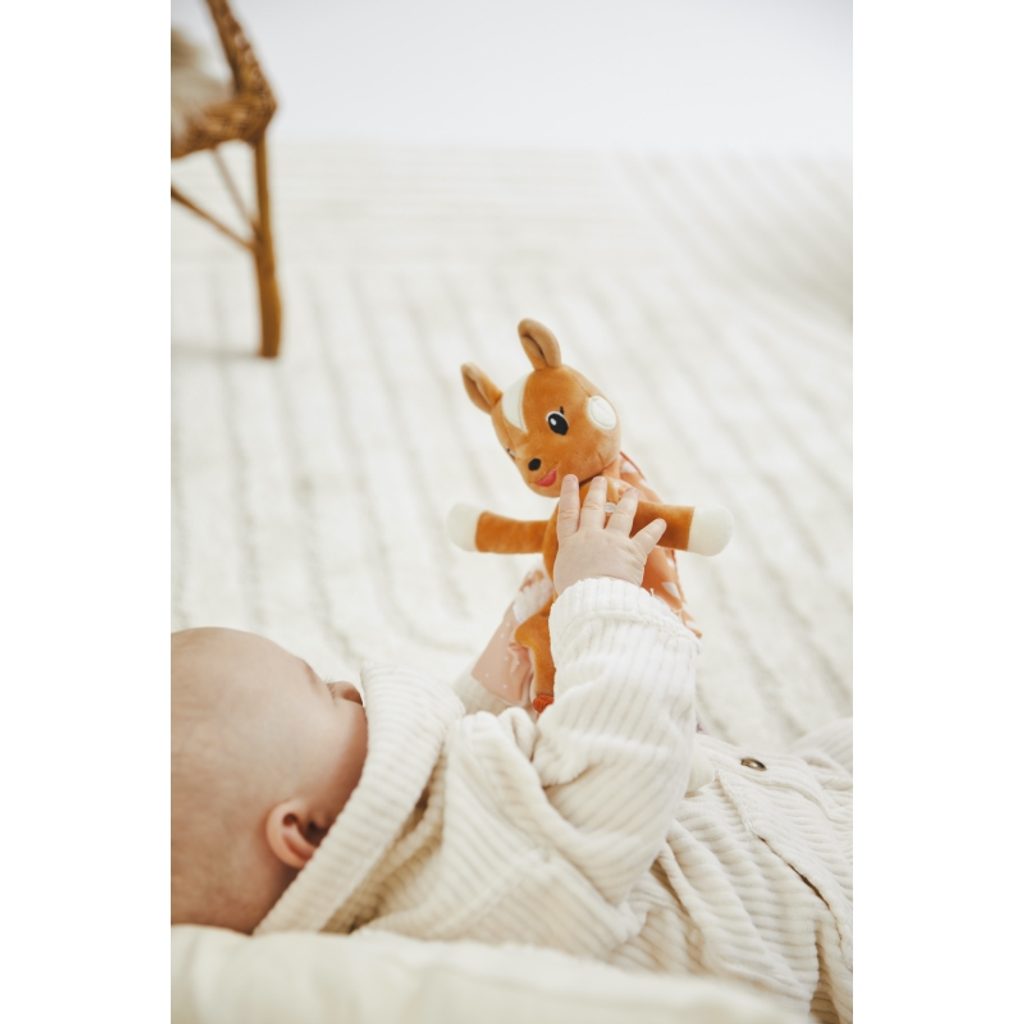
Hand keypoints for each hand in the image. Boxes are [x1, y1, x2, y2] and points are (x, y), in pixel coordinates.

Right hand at [553, 475, 666, 592]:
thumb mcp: (564, 580)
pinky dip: (655, 529)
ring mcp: (612, 541)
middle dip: (597, 492)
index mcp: (570, 544)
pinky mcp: (632, 551)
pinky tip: (662, 522)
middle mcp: (591, 537)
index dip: (569, 495)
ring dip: (627, 502)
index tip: (571, 479)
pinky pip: (646, 537)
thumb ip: (569, 569)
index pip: (568, 514)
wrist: (594, 599)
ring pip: (621, 515)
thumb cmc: (575, 596)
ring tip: (632, 491)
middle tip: (600, 479)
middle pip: (594, 508)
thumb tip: (569, 573)